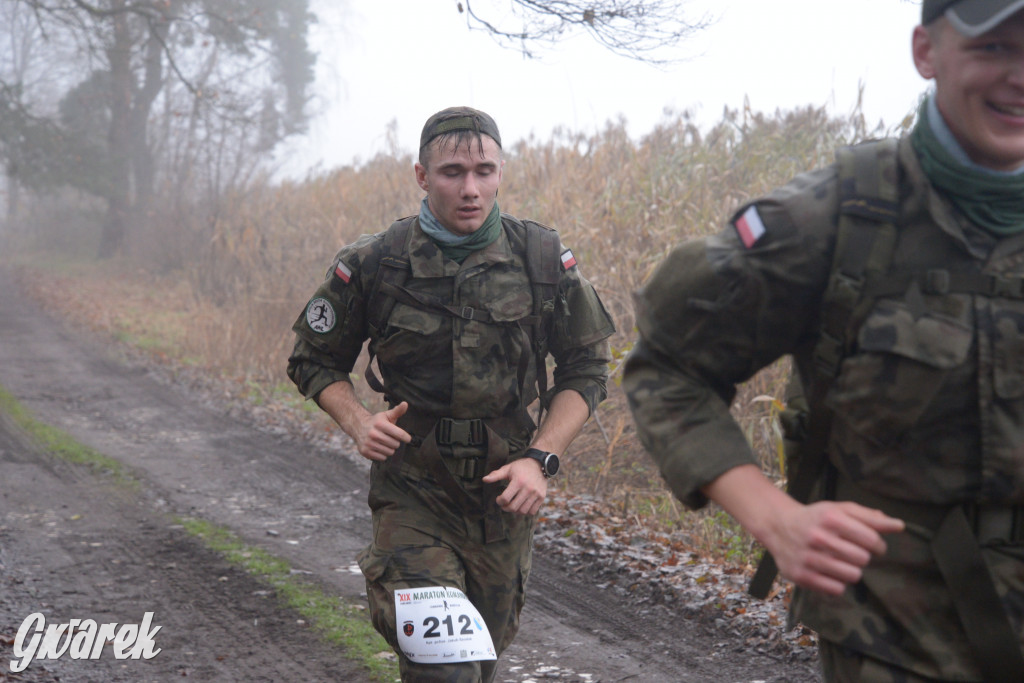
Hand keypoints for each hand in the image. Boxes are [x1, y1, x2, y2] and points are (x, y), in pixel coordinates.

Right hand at [353, 401, 410, 461]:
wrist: (358, 426)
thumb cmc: (376, 422)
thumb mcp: (386, 415)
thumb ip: (397, 411)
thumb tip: (405, 404)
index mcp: (380, 424)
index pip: (399, 434)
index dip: (406, 437)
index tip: (408, 438)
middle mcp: (373, 434)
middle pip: (395, 444)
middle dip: (395, 442)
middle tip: (390, 438)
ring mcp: (368, 443)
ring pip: (390, 452)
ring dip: (389, 448)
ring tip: (384, 443)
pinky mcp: (365, 452)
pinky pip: (382, 458)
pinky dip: (383, 454)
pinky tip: (379, 447)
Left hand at [482, 457, 547, 515]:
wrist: (540, 464)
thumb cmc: (521, 467)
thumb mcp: (508, 468)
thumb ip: (496, 475)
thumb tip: (484, 479)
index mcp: (518, 481)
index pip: (505, 498)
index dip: (499, 501)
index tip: (498, 499)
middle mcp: (528, 488)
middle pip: (513, 507)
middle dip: (505, 508)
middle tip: (504, 504)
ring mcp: (536, 493)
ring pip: (523, 511)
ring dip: (515, 511)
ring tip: (512, 505)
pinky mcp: (542, 497)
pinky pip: (532, 511)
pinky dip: (526, 511)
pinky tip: (522, 505)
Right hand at [766, 500, 904, 595]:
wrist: (778, 525)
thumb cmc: (816, 518)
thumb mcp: (840, 510)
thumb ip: (870, 517)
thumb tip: (899, 526)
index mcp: (831, 518)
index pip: (872, 540)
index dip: (878, 545)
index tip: (872, 546)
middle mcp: (818, 537)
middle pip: (863, 559)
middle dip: (862, 557)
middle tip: (852, 553)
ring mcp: (808, 558)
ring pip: (851, 576)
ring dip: (851, 571)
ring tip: (841, 562)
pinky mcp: (800, 575)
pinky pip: (836, 589)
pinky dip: (837, 583)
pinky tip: (830, 572)